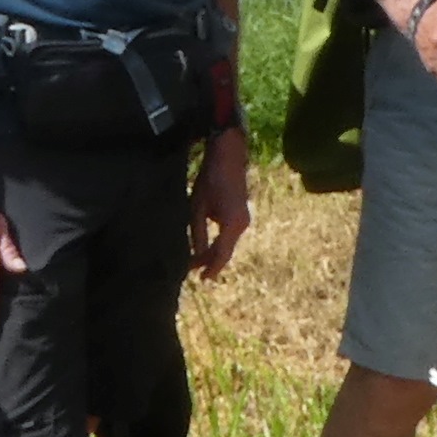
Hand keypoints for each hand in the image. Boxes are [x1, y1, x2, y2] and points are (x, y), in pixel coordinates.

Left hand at [186, 130, 252, 278]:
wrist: (229, 156)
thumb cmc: (210, 179)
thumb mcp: (198, 207)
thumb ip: (197, 233)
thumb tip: (196, 254)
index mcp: (232, 225)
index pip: (221, 254)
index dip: (211, 269)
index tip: (201, 280)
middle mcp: (242, 225)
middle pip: (225, 251)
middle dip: (209, 261)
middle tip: (192, 270)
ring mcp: (244, 219)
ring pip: (227, 243)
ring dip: (213, 251)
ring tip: (195, 260)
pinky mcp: (241, 213)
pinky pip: (230, 234)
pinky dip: (218, 241)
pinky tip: (206, 243)